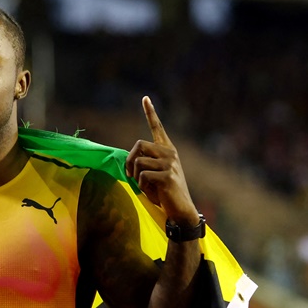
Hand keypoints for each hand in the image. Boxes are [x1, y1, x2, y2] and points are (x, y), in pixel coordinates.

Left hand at [125, 96, 199, 225]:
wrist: (180, 209)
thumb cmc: (164, 193)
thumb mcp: (153, 174)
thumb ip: (144, 163)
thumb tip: (128, 161)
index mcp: (167, 150)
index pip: (157, 128)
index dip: (151, 112)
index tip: (145, 98)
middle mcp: (170, 152)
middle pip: (138, 145)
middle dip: (129, 160)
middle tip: (131, 175)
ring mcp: (170, 163)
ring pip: (138, 162)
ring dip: (136, 178)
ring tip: (147, 187)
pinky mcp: (167, 176)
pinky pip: (142, 176)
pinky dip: (142, 187)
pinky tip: (153, 193)